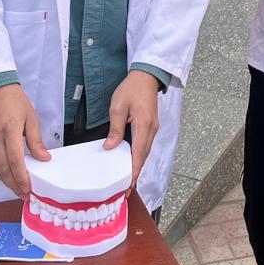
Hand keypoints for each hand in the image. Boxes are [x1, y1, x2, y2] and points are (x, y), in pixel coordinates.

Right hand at [0, 84, 49, 199]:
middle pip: (3, 168)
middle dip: (14, 185)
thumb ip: (36, 140)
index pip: (15, 160)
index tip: (28, 189)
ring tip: (19, 190)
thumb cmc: (14, 100)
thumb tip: (44, 158)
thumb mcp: (31, 117)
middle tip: (24, 196)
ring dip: (7, 181)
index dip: (22, 177)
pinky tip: (10, 176)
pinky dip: (1, 171)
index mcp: (9, 129)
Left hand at [105, 70, 160, 188]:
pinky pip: (145, 145)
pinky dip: (138, 155)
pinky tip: (130, 161)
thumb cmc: (132, 88)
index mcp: (144, 126)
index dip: (133, 171)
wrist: (147, 76)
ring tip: (126, 178)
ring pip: (145, 152)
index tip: (128, 185)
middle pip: (143, 157)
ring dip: (137, 165)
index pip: (138, 154)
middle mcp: (152, 130)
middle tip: (125, 188)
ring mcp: (153, 128)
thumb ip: (115, 129)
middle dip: (135, 173)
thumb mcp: (118, 107)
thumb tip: (110, 147)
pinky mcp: (151, 126)